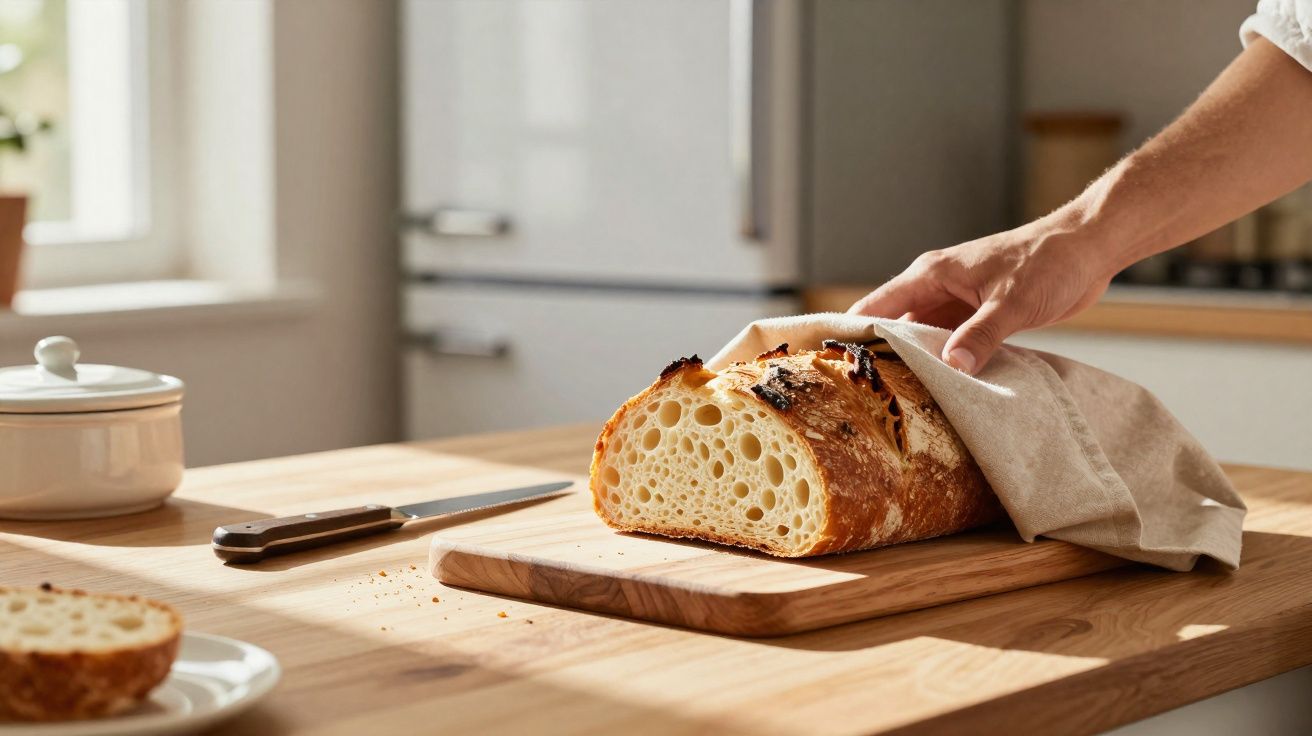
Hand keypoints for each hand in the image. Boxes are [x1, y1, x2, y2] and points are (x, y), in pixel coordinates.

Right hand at [847, 217, 1114, 374]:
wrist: (1088, 247)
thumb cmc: (1049, 261)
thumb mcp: (1012, 302)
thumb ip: (981, 335)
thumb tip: (952, 367)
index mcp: (933, 274)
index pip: (877, 305)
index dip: (851, 331)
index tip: (828, 360)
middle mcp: (937, 287)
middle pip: (893, 325)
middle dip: (877, 355)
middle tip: (859, 393)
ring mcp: (956, 302)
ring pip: (920, 337)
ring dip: (912, 362)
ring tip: (893, 398)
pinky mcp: (976, 315)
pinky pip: (947, 343)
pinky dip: (941, 362)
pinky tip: (937, 388)